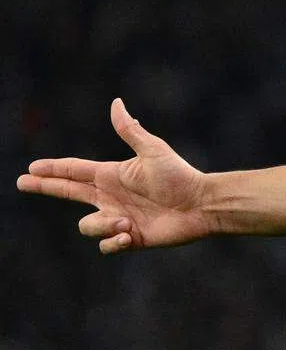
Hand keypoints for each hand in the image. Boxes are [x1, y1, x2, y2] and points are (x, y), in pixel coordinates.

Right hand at [17, 98, 213, 253]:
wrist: (200, 204)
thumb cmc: (179, 175)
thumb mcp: (153, 150)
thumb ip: (130, 130)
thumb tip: (116, 103)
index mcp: (112, 175)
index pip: (74, 170)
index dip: (53, 169)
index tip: (31, 168)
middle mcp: (111, 196)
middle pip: (68, 193)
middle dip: (45, 187)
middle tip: (22, 182)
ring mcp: (118, 218)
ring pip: (88, 226)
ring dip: (103, 225)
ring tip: (128, 221)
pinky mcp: (129, 238)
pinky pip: (106, 245)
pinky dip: (114, 241)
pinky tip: (130, 234)